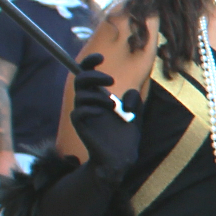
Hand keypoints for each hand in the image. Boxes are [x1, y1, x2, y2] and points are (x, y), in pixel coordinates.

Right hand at [68, 54, 142, 185]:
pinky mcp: (82, 127)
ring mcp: (84, 115)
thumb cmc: (126, 137)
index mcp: (99, 97)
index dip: (89, 62)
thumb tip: (130, 91)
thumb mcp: (136, 116)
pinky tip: (102, 113)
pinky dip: (89, 109)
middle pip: (80, 79)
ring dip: (98, 95)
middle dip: (93, 74)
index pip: (88, 74)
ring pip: (81, 95)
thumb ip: (135, 101)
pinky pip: (78, 113)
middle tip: (111, 80)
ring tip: (113, 105)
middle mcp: (89, 103)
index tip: (101, 57)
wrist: (121, 158)